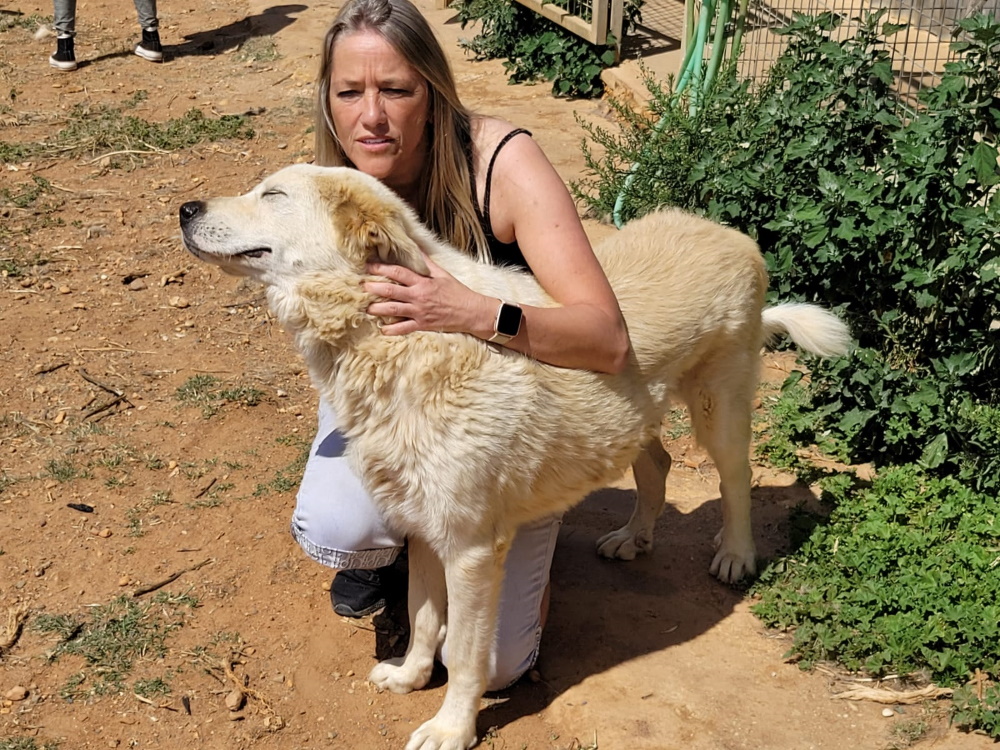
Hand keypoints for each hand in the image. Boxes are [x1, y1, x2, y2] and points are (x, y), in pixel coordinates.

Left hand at [365, 254, 485, 335]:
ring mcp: (419, 312)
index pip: (398, 272)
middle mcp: (418, 296)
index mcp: (423, 282)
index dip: (381, 268)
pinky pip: (404, 328)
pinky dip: (392, 330)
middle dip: (374, 288)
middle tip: (361, 286)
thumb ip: (426, 263)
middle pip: (391, 291)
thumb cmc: (457, 292)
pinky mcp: (423, 325)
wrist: (471, 312)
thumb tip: (414, 248)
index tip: (368, 266)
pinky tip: (382, 329)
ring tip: (366, 308)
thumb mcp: (442, 274)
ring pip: (393, 310)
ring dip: (377, 309)